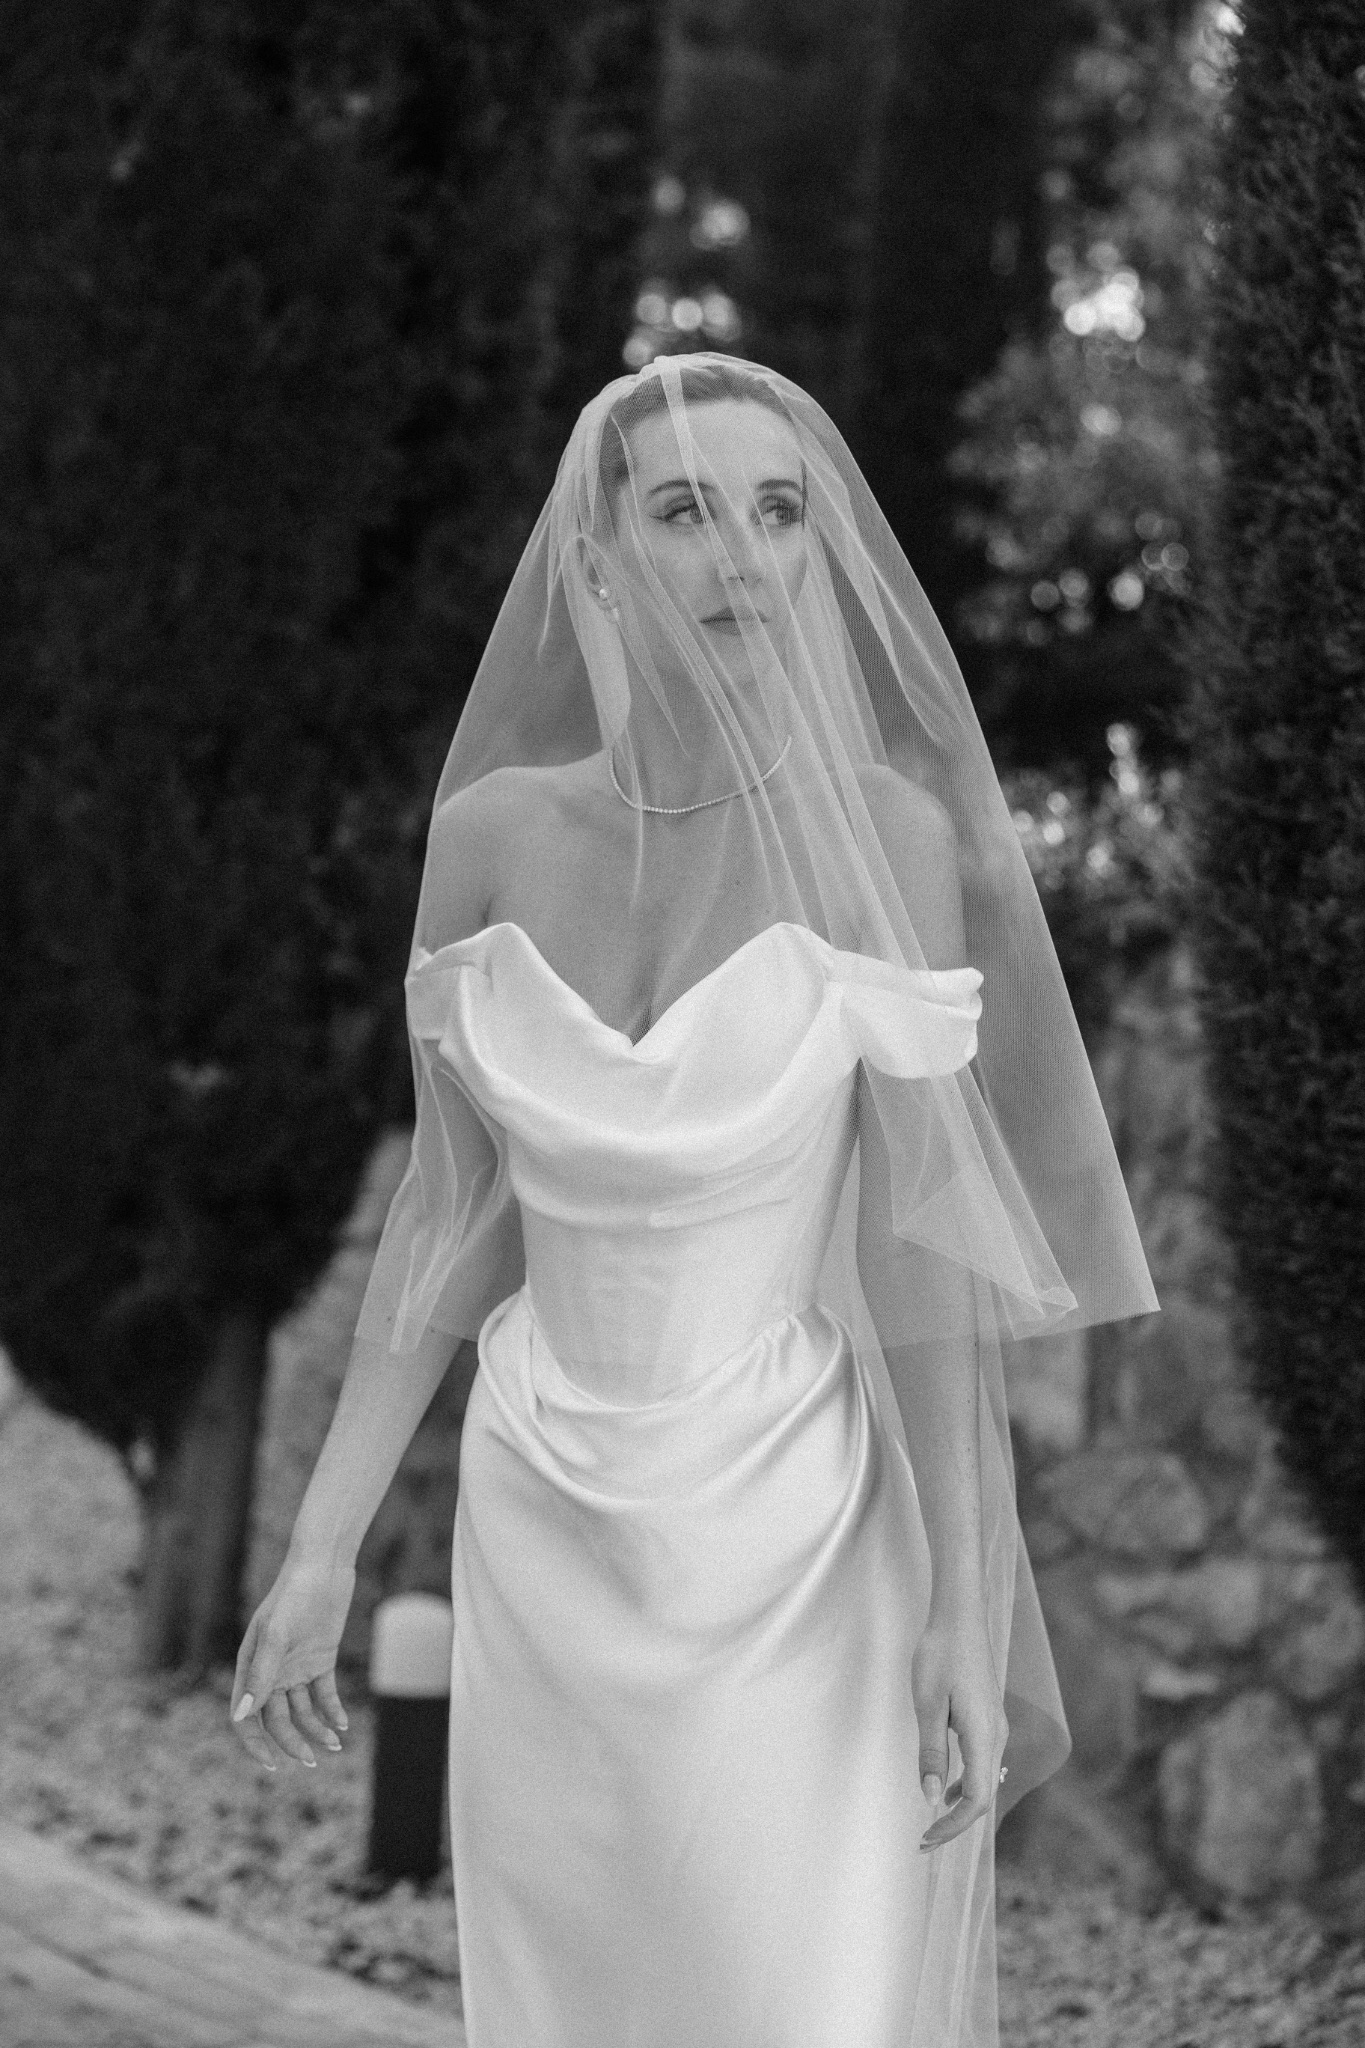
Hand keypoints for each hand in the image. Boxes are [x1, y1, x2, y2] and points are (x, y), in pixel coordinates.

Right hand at [230, 1554, 355, 1771]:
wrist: (324, 1565)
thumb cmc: (293, 1594)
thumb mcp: (277, 1634)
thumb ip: (262, 1675)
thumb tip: (242, 1716)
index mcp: (251, 1667)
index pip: (246, 1717)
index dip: (256, 1743)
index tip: (273, 1765)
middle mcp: (272, 1672)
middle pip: (278, 1719)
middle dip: (293, 1742)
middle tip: (313, 1760)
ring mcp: (297, 1667)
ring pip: (303, 1711)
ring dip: (316, 1730)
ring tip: (335, 1744)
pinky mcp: (321, 1660)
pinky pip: (324, 1694)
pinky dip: (332, 1711)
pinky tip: (342, 1724)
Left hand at [913, 1602, 1008, 1851]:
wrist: (960, 1615)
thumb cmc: (940, 1655)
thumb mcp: (927, 1704)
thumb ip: (931, 1752)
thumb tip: (931, 1799)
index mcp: (985, 1737)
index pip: (975, 1800)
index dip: (952, 1827)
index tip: (925, 1839)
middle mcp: (998, 1737)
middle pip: (983, 1796)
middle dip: (955, 1824)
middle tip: (924, 1841)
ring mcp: (997, 1727)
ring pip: (984, 1781)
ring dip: (960, 1806)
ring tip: (933, 1822)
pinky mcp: (990, 1717)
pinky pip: (983, 1763)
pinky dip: (966, 1783)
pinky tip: (947, 1785)